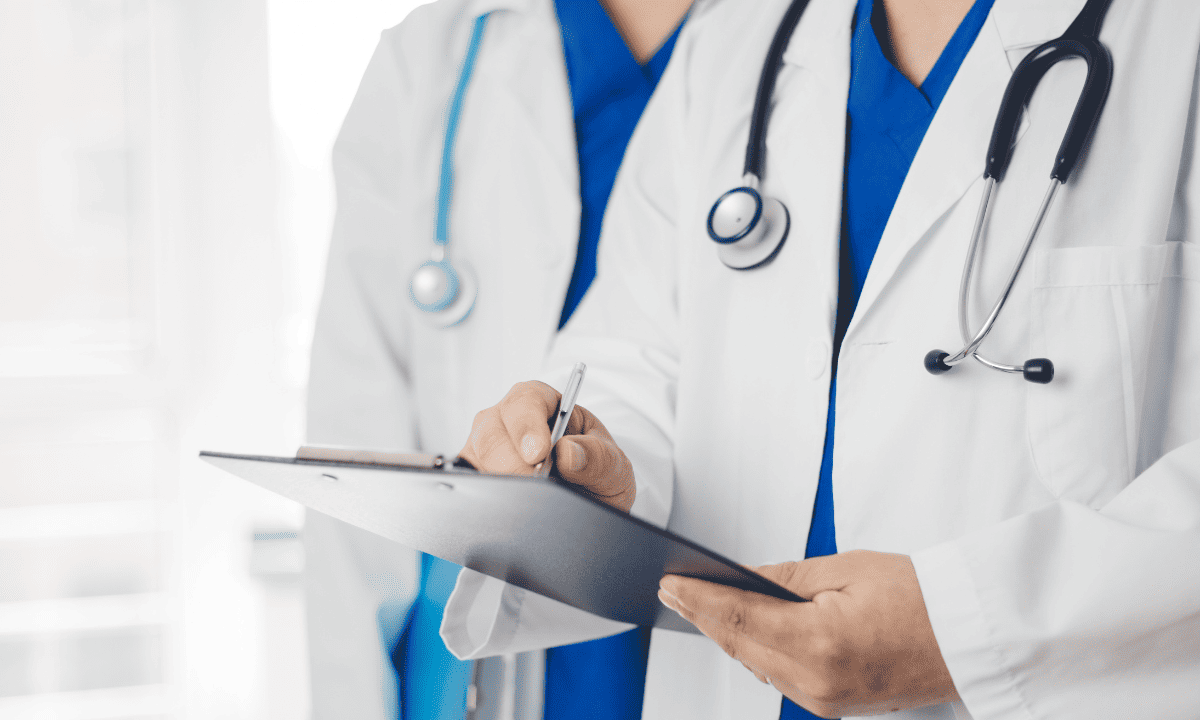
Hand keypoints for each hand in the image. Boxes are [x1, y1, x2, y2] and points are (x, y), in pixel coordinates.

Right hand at [458, 381, 635, 511]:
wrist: (589, 503)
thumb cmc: (597, 472)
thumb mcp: (613, 465)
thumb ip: (597, 456)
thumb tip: (568, 453)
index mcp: (544, 402)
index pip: (526, 400)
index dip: (528, 425)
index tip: (540, 453)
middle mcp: (509, 420)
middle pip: (491, 430)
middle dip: (512, 462)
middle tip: (536, 485)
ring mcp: (487, 448)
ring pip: (474, 457)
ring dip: (501, 480)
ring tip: (528, 500)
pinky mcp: (476, 474)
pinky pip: (468, 480)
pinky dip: (484, 495)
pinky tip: (507, 507)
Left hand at [658, 550, 958, 717]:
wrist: (969, 637)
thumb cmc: (921, 597)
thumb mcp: (847, 568)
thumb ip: (784, 576)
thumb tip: (738, 577)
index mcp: (821, 642)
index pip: (739, 618)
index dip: (698, 599)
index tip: (669, 583)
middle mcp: (817, 681)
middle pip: (739, 645)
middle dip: (704, 615)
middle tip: (673, 589)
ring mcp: (824, 700)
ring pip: (754, 663)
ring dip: (727, 634)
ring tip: (699, 603)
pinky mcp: (831, 705)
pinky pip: (777, 676)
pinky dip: (755, 650)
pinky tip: (741, 628)